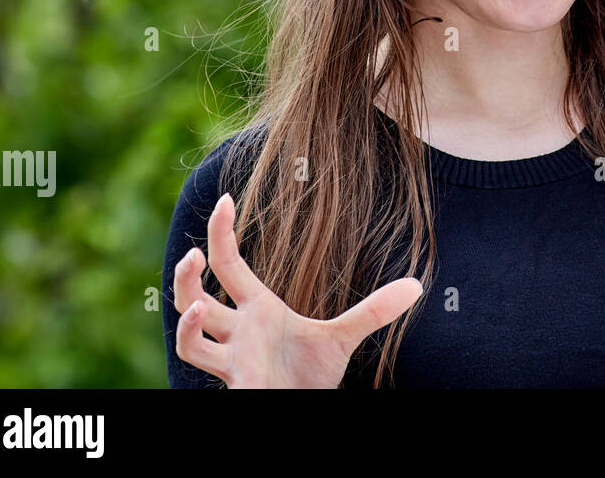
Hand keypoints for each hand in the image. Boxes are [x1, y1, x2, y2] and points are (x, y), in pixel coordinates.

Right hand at [173, 192, 422, 387]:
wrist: (305, 406)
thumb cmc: (312, 373)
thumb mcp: (344, 337)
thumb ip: (374, 311)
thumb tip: (418, 285)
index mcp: (256, 309)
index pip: (228, 265)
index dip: (221, 233)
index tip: (225, 199)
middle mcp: (237, 331)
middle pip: (193, 298)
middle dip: (186, 277)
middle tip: (193, 254)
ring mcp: (233, 359)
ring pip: (190, 339)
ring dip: (188, 324)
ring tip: (201, 305)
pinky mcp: (238, 384)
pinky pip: (206, 367)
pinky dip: (196, 346)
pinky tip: (208, 331)